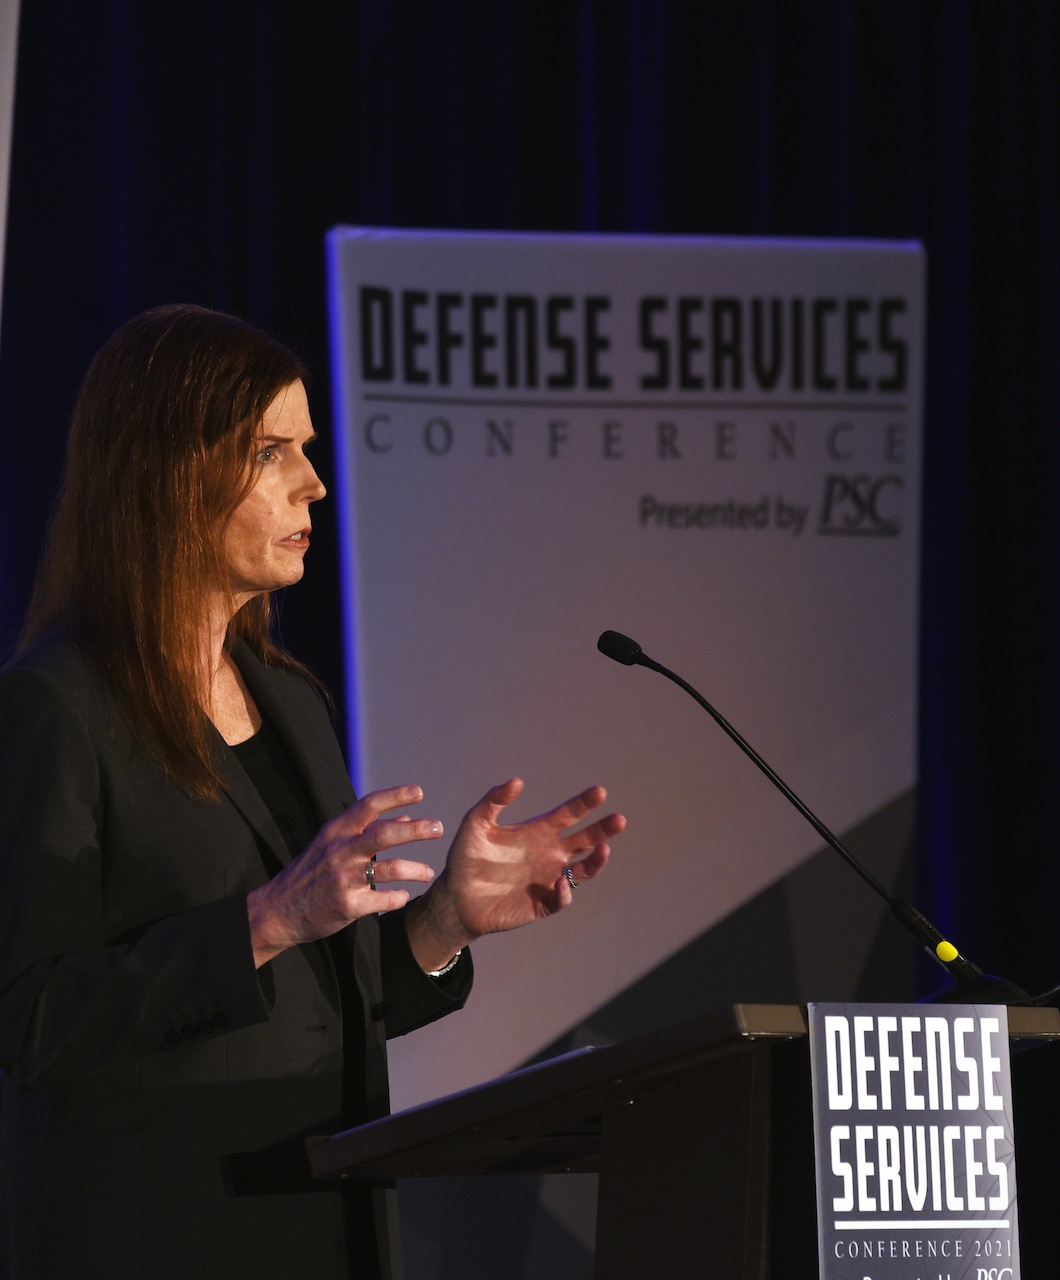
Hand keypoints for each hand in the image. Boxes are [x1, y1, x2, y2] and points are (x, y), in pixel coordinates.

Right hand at [246, 784, 442, 966]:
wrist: (278, 910)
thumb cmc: (311, 872)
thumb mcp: (332, 843)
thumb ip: (368, 829)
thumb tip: (405, 816)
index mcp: (336, 831)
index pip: (368, 805)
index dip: (395, 796)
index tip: (419, 792)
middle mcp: (340, 851)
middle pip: (384, 834)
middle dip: (416, 830)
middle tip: (438, 828)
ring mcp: (343, 879)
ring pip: (390, 869)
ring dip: (416, 869)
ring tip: (428, 872)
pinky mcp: (347, 906)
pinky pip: (384, 899)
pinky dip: (398, 897)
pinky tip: (403, 896)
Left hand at [406, 778, 624, 970]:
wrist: (456, 897)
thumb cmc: (466, 858)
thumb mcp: (475, 823)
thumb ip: (493, 800)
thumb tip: (518, 781)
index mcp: (538, 831)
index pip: (569, 814)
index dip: (585, 803)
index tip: (600, 792)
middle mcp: (549, 853)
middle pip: (585, 840)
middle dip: (603, 830)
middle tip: (619, 819)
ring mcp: (549, 878)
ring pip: (583, 869)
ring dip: (597, 861)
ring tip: (604, 850)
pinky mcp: (543, 903)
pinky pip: (562, 897)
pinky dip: (565, 890)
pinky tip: (561, 880)